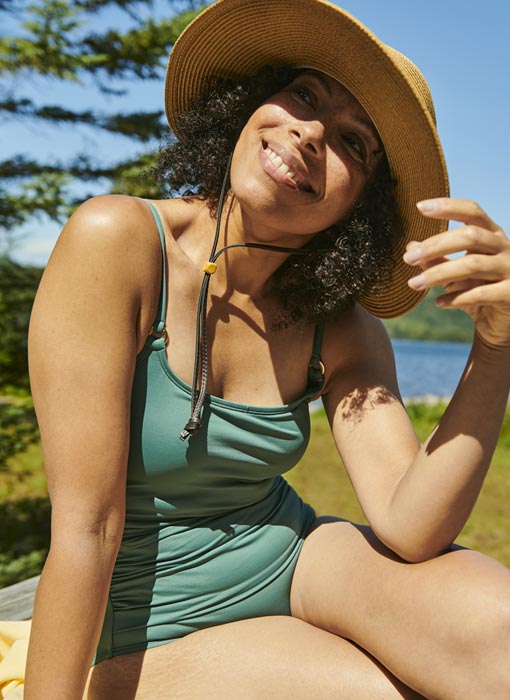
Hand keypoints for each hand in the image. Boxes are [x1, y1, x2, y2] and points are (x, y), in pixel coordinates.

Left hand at [403, 198, 509, 347]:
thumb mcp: (456, 273)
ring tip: (414, 283)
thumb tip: (411, 247)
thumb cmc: (479, 289)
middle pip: (470, 236)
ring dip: (438, 273)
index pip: (472, 212)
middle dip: (435, 245)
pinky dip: (456, 298)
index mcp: (492, 235)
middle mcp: (505, 248)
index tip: (419, 207)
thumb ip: (438, 259)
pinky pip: (480, 294)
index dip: (448, 207)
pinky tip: (438, 303)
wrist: (503, 321)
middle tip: (408, 258)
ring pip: (472, 265)